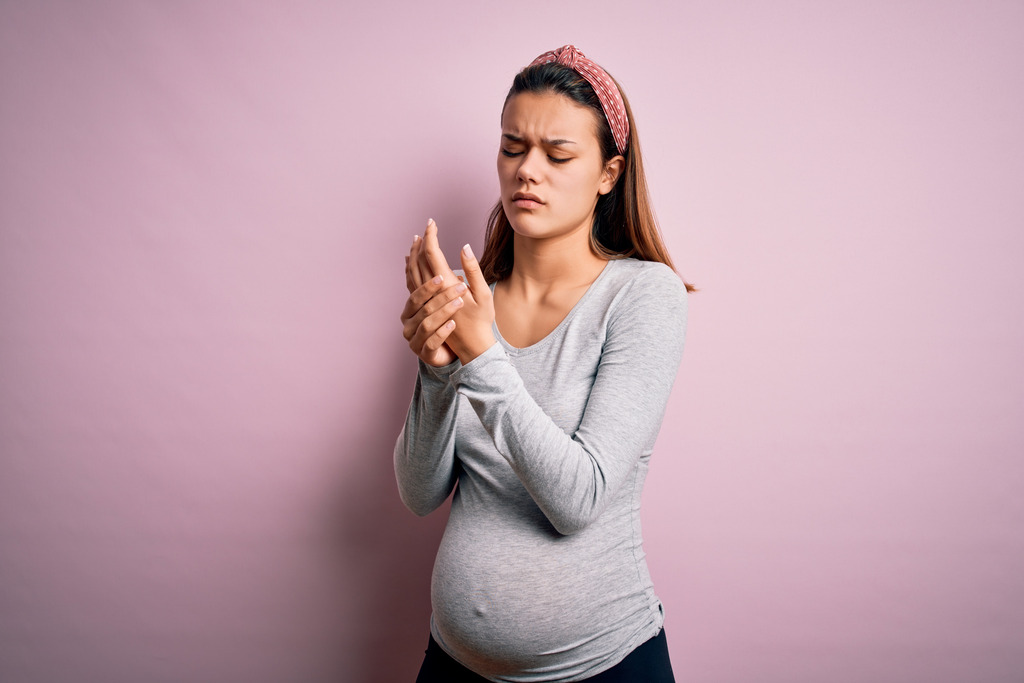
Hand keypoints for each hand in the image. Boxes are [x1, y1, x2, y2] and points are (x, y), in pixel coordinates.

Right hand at [400, 270, 466, 366]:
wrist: (452, 352)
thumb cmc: (444, 322)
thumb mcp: (439, 302)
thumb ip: (431, 285)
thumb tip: (418, 257)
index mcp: (410, 310)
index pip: (415, 295)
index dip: (428, 286)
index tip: (442, 276)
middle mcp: (408, 325)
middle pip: (423, 308)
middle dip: (441, 296)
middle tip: (459, 286)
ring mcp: (415, 340)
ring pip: (427, 324)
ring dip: (444, 311)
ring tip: (459, 302)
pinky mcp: (425, 354)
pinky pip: (432, 343)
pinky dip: (442, 332)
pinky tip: (453, 324)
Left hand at [416, 220, 495, 363]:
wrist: (471, 346)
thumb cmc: (481, 320)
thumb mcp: (483, 294)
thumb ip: (473, 269)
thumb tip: (464, 246)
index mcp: (446, 285)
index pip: (432, 254)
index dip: (431, 236)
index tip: (432, 222)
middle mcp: (432, 291)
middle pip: (419, 260)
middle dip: (422, 241)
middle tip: (426, 226)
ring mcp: (426, 300)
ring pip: (412, 271)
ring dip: (414, 254)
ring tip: (416, 240)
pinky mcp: (425, 306)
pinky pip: (412, 283)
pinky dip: (410, 269)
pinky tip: (410, 263)